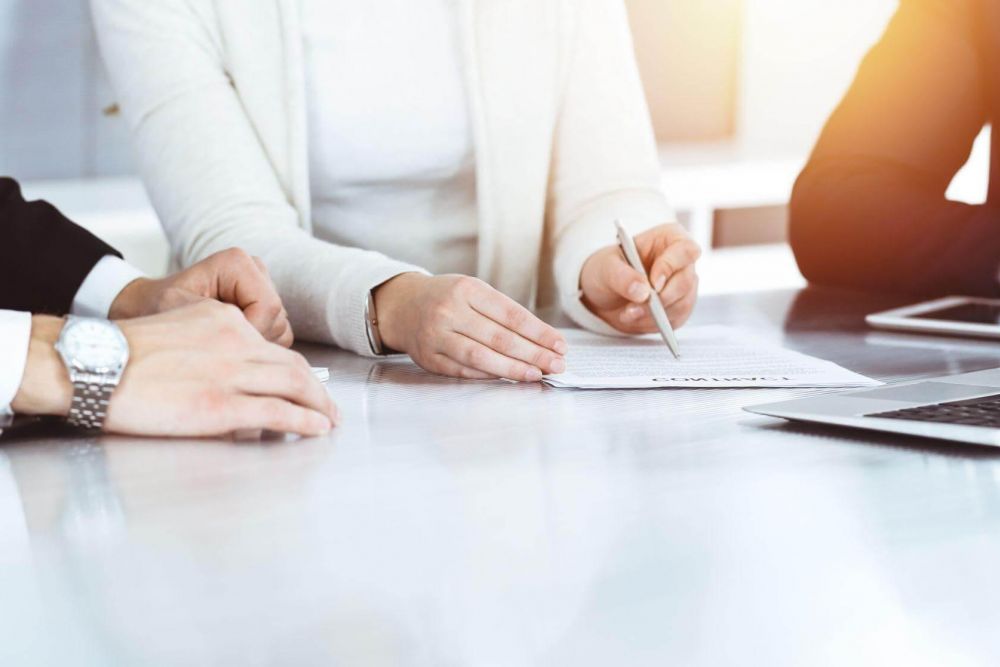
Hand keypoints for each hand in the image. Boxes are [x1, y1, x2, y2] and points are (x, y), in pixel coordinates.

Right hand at [12, 302, 338, 437]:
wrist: (92, 364)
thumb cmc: (122, 353)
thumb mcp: (178, 327)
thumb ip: (210, 340)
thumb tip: (230, 365)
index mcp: (223, 319)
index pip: (271, 346)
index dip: (293, 368)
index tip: (303, 384)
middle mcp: (235, 341)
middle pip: (292, 365)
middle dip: (317, 388)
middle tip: (328, 406)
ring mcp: (230, 373)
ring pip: (293, 385)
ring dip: (319, 405)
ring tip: (329, 420)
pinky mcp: (221, 405)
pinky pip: (277, 412)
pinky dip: (304, 421)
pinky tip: (317, 429)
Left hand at [109, 248, 292, 346]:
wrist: (148, 308)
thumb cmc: (157, 308)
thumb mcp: (176, 310)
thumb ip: (213, 321)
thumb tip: (245, 344)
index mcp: (237, 263)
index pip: (268, 307)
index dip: (250, 333)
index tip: (219, 345)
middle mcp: (256, 270)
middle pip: (278, 319)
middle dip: (251, 342)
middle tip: (215, 346)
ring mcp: (263, 288)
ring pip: (281, 330)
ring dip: (254, 346)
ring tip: (218, 343)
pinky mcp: (265, 306)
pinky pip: (278, 336)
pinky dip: (256, 347)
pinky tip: (228, 343)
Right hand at [374, 273, 566, 381]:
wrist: (402, 306)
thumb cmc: (448, 298)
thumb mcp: (474, 292)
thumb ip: (504, 313)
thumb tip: (544, 341)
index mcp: (466, 289)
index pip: (511, 314)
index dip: (539, 332)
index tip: (560, 345)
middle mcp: (449, 311)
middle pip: (500, 338)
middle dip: (534, 354)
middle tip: (557, 365)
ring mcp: (436, 336)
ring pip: (482, 357)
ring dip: (514, 369)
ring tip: (537, 374)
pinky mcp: (429, 359)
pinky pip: (465, 370)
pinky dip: (489, 375)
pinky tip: (509, 378)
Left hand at [580, 223, 700, 333]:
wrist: (603, 294)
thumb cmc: (606, 270)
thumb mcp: (605, 267)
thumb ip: (622, 276)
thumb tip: (642, 291)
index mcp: (669, 238)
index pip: (686, 249)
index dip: (671, 266)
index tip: (653, 283)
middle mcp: (681, 261)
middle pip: (686, 281)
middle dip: (660, 299)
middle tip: (633, 308)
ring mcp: (682, 285)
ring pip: (682, 303)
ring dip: (654, 315)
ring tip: (627, 313)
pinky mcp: (678, 307)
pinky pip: (676, 319)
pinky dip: (654, 323)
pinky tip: (636, 318)